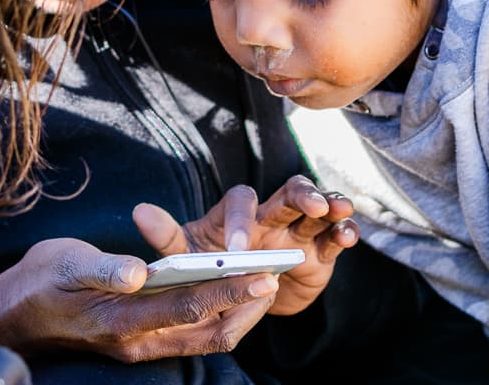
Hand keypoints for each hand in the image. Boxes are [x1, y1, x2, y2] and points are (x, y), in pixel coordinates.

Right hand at [0, 237, 277, 362]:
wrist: (15, 314)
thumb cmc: (43, 281)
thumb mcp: (67, 263)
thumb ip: (105, 269)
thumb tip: (138, 273)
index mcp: (121, 318)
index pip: (188, 306)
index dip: (230, 291)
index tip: (263, 274)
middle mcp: (136, 340)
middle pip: (207, 331)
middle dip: (247, 307)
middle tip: (277, 276)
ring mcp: (139, 346)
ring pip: (203, 338)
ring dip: (237, 314)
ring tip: (263, 284)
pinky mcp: (139, 342)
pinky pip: (189, 336)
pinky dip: (216, 317)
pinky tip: (230, 294)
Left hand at [134, 175, 358, 315]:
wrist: (239, 297)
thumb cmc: (210, 269)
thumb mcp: (188, 256)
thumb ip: (168, 238)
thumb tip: (140, 210)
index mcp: (237, 213)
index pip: (241, 201)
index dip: (241, 220)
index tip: (239, 249)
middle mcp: (270, 215)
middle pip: (288, 191)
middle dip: (301, 194)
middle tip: (311, 205)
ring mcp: (297, 231)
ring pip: (317, 206)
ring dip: (330, 203)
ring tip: (339, 210)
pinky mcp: (318, 252)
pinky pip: (333, 237)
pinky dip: (343, 232)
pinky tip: (348, 235)